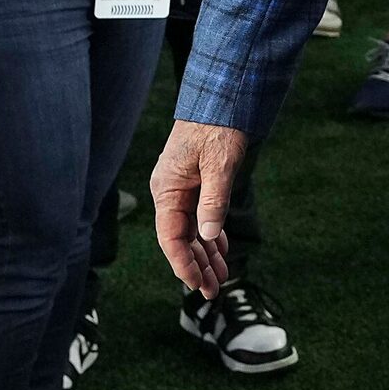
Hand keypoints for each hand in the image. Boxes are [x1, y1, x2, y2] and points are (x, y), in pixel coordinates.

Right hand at [153, 119, 247, 297]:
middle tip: (213, 291)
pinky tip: (221, 251)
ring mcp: (182, 190)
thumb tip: (207, 235)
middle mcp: (170, 193)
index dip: (182, 262)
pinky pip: (201, 218)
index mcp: (167, 188)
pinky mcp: (195, 185)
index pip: (170, 236)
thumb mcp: (219, 163)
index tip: (196, 284)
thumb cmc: (216, 127)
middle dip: (196, 266)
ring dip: (205, 255)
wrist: (220, 98)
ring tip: (221, 279)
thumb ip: (213, 199)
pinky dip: (211, 236)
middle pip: (180, 239)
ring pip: (191, 231)